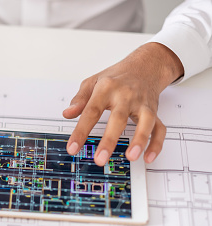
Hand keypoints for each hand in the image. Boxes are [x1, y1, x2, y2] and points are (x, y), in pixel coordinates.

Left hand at [63, 42, 183, 165]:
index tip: (73, 148)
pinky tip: (148, 157)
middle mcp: (126, 96)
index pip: (91, 112)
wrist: (145, 64)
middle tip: (100, 159)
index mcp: (107, 88)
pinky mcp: (154, 111)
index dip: (81, 131)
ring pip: (145, 122)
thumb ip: (79, 99)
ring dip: (139, 140)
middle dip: (109, 140)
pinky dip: (156, 144)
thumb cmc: (116, 77)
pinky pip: (159, 129)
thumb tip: (67, 113)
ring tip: (131, 157)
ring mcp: (142, 104)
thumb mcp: (92, 82)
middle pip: (118, 119)